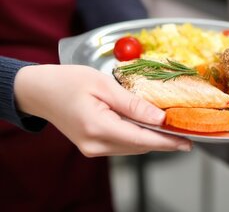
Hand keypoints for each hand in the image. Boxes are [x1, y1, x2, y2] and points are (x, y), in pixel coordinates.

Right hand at [14, 64, 191, 156]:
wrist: (39, 91)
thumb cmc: (68, 81)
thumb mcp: (104, 85)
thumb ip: (133, 103)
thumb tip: (159, 118)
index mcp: (98, 127)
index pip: (142, 139)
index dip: (167, 141)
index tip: (187, 141)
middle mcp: (95, 144)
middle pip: (139, 146)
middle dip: (164, 141)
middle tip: (187, 133)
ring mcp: (92, 148)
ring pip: (132, 147)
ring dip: (153, 140)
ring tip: (174, 131)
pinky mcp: (92, 146)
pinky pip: (122, 144)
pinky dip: (138, 137)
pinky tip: (151, 129)